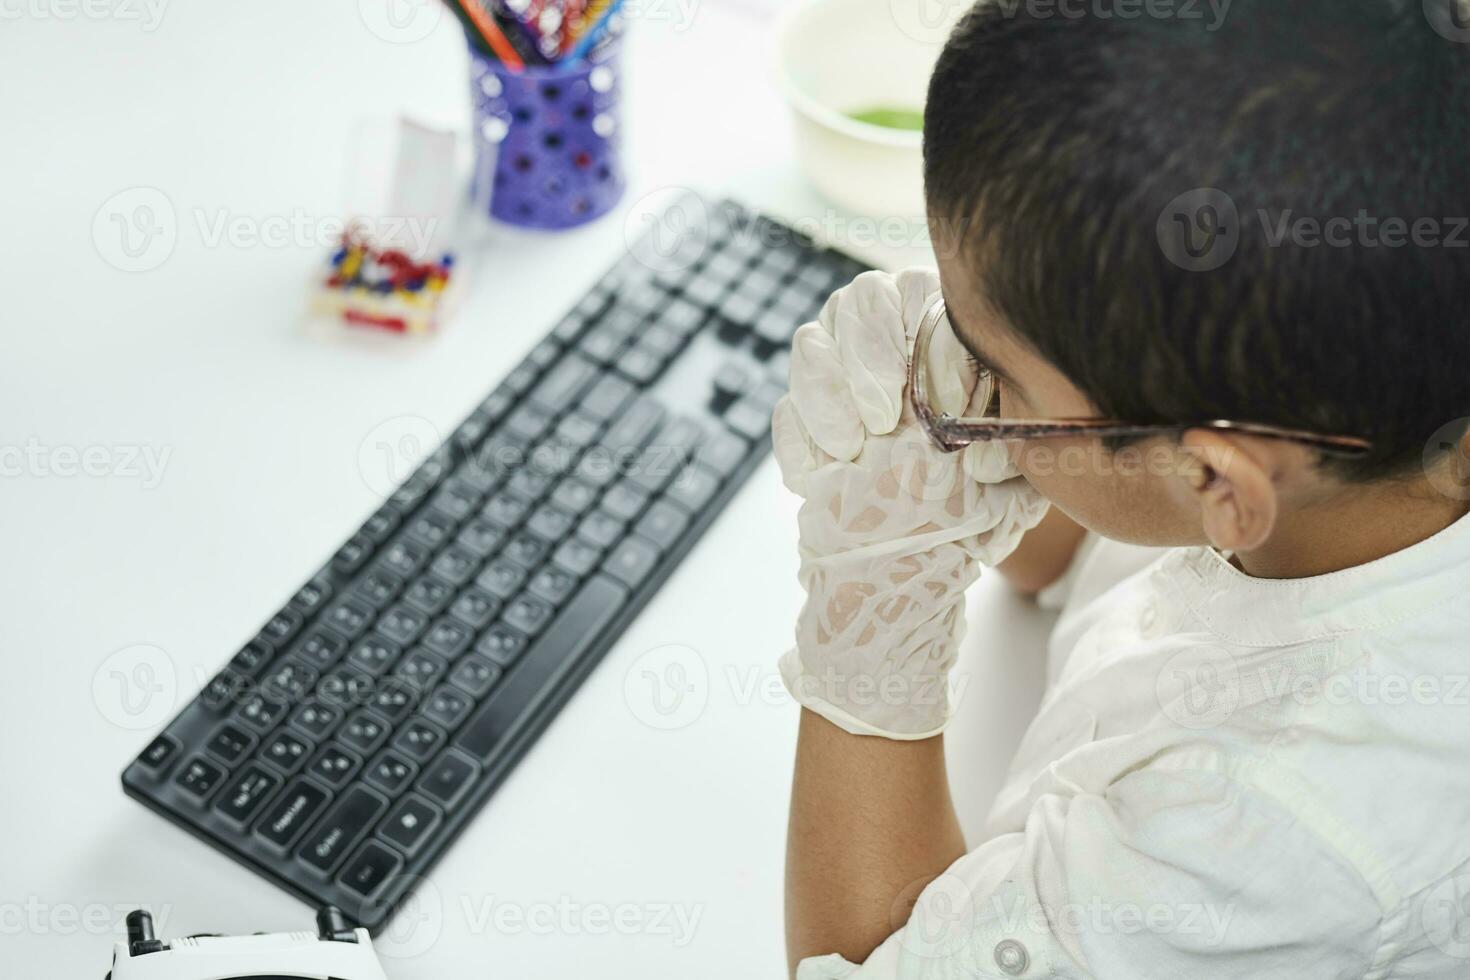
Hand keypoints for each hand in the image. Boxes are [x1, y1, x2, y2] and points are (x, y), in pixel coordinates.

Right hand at [772, 269, 1048, 738]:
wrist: (953, 531)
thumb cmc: (997, 484)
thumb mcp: (1020, 467)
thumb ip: (1014, 451)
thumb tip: (989, 456)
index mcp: (949, 322)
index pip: (928, 299)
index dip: (934, 350)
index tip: (948, 405)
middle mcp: (890, 330)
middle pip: (858, 302)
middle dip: (864, 360)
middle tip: (882, 421)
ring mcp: (839, 368)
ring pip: (810, 346)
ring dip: (824, 398)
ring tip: (852, 451)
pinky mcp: (807, 416)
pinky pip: (787, 413)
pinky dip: (799, 445)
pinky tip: (818, 479)